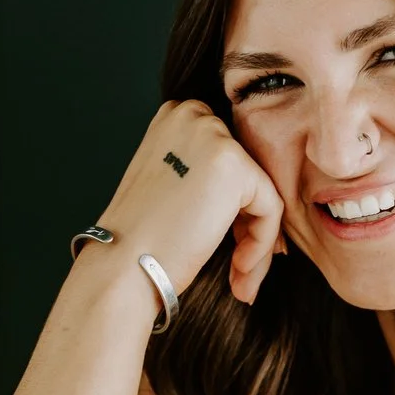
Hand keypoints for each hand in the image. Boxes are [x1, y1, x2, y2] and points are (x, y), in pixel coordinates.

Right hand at [86, 98, 286, 305]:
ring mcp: (214, 138)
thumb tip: (238, 193)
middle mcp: (193, 117)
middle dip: (245, 224)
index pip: (225, 156)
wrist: (123, 263)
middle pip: (245, 174)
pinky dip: (261, 246)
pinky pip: (270, 209)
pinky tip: (239, 270)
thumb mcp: (165, 182)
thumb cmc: (138, 237)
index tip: (225, 239)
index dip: (230, 204)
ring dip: (256, 242)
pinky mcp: (235, 166)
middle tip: (237, 265)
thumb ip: (198, 171)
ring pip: (261, 194)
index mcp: (173, 118)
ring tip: (239, 277)